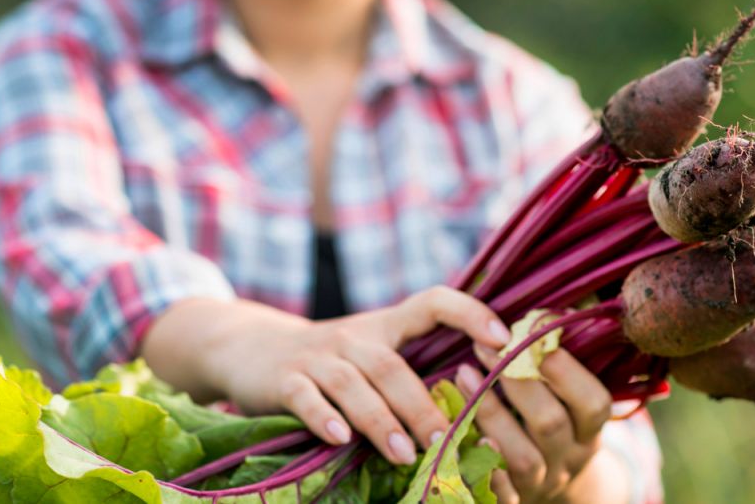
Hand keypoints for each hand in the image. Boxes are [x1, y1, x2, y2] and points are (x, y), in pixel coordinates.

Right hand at [141, 288, 511, 465]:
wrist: (252, 348)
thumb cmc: (333, 362)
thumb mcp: (373, 352)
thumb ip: (414, 371)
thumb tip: (483, 410)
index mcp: (386, 326)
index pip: (433, 301)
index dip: (470, 312)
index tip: (503, 339)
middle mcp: (355, 336)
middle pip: (393, 365)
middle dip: (422, 404)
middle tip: (447, 439)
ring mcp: (318, 356)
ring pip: (354, 384)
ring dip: (381, 420)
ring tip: (405, 453)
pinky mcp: (284, 379)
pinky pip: (306, 397)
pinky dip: (323, 417)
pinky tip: (339, 439)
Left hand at [455, 345, 616, 503]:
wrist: (550, 489)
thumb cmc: (552, 421)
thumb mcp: (567, 398)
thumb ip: (556, 361)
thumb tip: (546, 310)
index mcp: (589, 429)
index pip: (594, 403)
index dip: (566, 370)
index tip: (532, 334)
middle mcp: (570, 459)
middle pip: (551, 425)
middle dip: (518, 382)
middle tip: (485, 347)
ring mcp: (542, 484)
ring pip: (523, 458)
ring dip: (491, 414)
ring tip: (462, 375)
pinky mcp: (513, 502)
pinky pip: (497, 491)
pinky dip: (476, 462)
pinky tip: (453, 429)